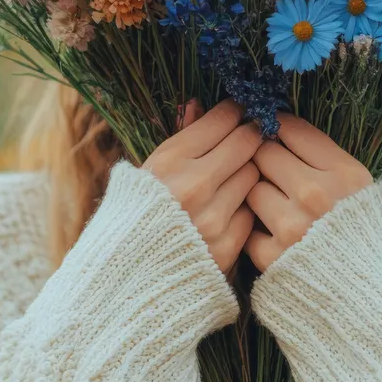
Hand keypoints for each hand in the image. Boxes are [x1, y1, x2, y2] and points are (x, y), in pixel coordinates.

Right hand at [142, 99, 261, 272]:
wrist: (129, 276)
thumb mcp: (150, 170)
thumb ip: (180, 137)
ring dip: (248, 173)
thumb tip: (199, 104)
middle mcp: (192, 186)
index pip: (222, 120)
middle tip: (251, 136)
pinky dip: (242, 209)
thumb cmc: (137, 215)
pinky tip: (226, 212)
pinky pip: (250, 212)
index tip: (240, 112)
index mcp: (168, 162)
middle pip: (247, 142)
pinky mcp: (227, 246)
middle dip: (251, 135)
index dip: (236, 112)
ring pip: (253, 175)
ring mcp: (212, 217)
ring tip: (232, 178)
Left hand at [245, 113, 372, 270]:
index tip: (272, 126)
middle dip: (263, 155)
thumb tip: (288, 128)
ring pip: (252, 186)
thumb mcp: (366, 192)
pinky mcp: (271, 256)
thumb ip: (332, 162)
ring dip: (257, 191)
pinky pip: (246, 224)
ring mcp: (291, 226)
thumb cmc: (368, 240)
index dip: (278, 124)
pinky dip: (254, 227)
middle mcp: (317, 196)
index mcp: (345, 175)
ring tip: (271, 201)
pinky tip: (267, 230)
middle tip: (266, 163)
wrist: (370, 300)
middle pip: (265, 152)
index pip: (294, 130)